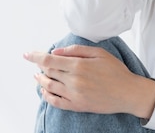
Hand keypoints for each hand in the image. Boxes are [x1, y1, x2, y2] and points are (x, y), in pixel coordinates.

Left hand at [24, 45, 154, 118]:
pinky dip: (47, 96)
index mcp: (79, 65)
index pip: (50, 61)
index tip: (27, 55)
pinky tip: (45, 91)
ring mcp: (74, 94)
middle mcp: (73, 80)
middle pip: (49, 72)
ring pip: (49, 86)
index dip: (36, 57)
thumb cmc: (117, 71)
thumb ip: (77, 50)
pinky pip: (55, 101)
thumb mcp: (100, 53)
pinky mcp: (76, 105)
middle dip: (41, 67)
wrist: (128, 92)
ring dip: (41, 81)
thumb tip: (57, 52)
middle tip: (39, 64)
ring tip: (38, 76)